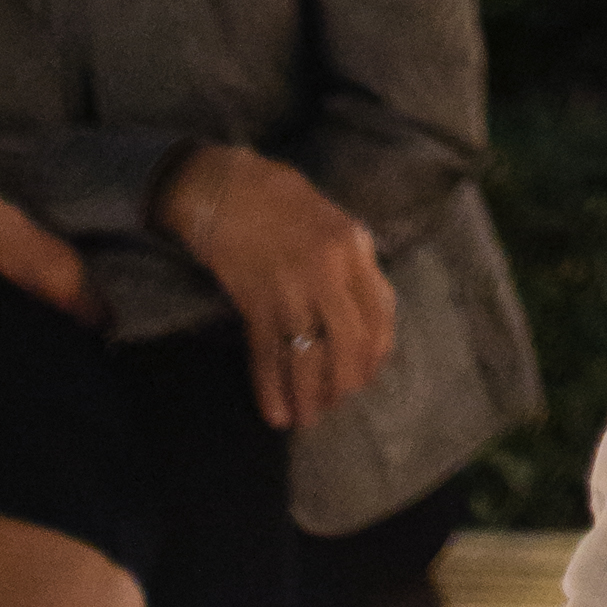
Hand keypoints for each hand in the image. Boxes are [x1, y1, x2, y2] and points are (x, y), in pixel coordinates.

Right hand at [157, 145, 400, 433]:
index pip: (380, 311)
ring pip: (308, 355)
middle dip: (344, 381)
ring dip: (309, 394)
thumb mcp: (335, 222)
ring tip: (307, 419)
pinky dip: (271, 386)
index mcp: (355, 246)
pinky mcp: (254, 300)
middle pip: (349, 341)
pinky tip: (275, 411)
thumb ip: (354, 265)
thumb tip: (368, 316)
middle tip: (335, 403)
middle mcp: (329, 269)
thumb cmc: (282, 201)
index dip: (376, 352)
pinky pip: (267, 354)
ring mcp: (291, 287)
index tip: (367, 376)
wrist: (226, 188)